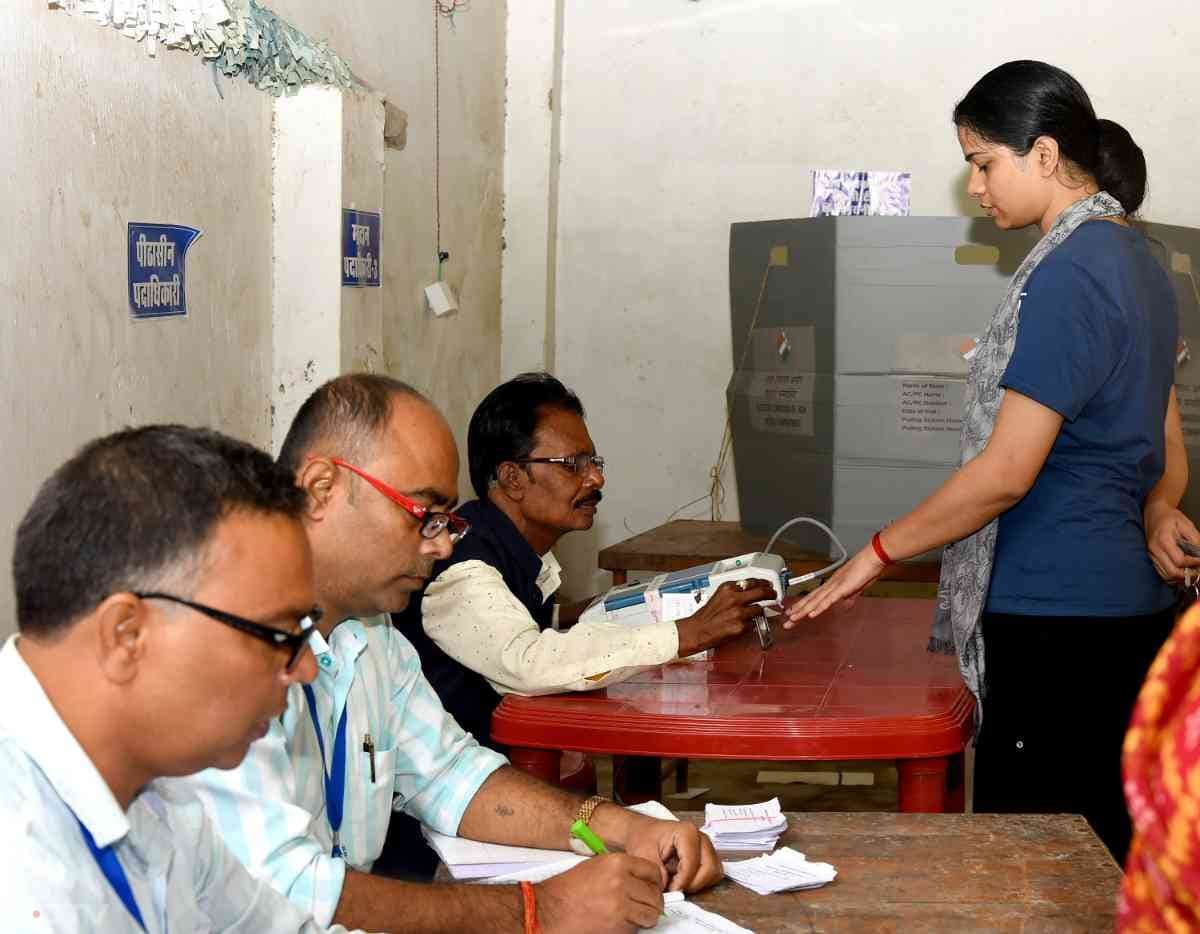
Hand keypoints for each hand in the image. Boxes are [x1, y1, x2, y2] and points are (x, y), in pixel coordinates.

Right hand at [538, 852, 664, 932]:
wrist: (549, 910)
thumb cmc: (567, 890)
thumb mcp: (596, 867)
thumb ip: (621, 870)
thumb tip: (641, 880)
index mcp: (617, 863)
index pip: (653, 871)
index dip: (655, 882)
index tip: (653, 888)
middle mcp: (621, 881)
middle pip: (655, 894)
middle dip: (652, 902)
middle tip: (645, 905)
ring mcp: (621, 905)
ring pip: (651, 913)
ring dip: (645, 916)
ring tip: (633, 915)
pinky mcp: (618, 925)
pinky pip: (637, 927)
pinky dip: (633, 927)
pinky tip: (620, 922)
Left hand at [619, 813, 721, 893]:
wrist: (643, 831)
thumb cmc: (645, 838)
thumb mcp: (643, 853)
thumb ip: (656, 870)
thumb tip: (666, 886)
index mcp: (687, 832)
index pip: (692, 862)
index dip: (683, 880)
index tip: (671, 889)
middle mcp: (701, 837)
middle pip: (709, 868)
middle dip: (692, 883)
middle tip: (675, 888)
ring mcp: (706, 846)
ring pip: (713, 873)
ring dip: (697, 883)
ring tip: (677, 882)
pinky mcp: (707, 855)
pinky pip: (712, 874)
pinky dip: (700, 882)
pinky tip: (682, 879)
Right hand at [675, 579, 777, 655]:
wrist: (697, 630)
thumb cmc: (706, 616)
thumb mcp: (719, 596)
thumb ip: (734, 592)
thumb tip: (750, 591)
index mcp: (728, 588)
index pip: (752, 581)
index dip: (763, 583)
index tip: (768, 584)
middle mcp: (734, 598)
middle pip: (761, 591)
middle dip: (771, 593)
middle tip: (774, 595)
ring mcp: (738, 612)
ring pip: (760, 608)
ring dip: (760, 611)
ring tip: (757, 613)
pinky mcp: (741, 626)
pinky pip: (753, 623)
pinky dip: (752, 624)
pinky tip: (744, 624)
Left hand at [783, 544, 885, 626]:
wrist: (873, 558)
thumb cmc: (866, 570)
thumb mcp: (856, 588)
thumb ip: (850, 597)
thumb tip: (846, 605)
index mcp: (831, 586)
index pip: (813, 598)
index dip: (802, 606)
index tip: (792, 613)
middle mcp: (829, 585)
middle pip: (810, 601)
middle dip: (797, 612)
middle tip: (786, 622)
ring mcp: (834, 586)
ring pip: (815, 601)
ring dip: (803, 611)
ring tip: (792, 619)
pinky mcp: (842, 588)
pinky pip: (828, 600)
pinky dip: (819, 607)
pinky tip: (811, 614)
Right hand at [1145, 503, 1199, 582]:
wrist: (1154, 513)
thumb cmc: (1170, 517)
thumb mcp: (1187, 524)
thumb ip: (1195, 540)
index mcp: (1164, 540)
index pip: (1180, 560)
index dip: (1194, 563)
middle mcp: (1155, 550)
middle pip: (1172, 572)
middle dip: (1188, 575)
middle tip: (1197, 570)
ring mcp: (1151, 555)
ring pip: (1166, 575)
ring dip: (1180, 577)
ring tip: (1191, 571)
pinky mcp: (1151, 557)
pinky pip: (1162, 573)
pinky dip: (1173, 575)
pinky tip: (1181, 570)